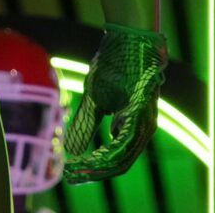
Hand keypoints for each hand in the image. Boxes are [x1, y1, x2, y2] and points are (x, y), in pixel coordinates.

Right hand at [62, 23, 165, 182]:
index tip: (69, 175)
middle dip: (93, 172)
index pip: (113, 157)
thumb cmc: (114, 66)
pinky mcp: (143, 112)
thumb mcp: (95, 98)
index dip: (91, 168)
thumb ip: (86, 124)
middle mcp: (142, 127)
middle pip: (119, 163)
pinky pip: (128, 141)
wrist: (129, 38)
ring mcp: (145, 121)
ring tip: (78, 171)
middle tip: (71, 177)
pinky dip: (109, 152)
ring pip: (124, 157)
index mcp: (130, 125)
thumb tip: (72, 151)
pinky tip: (93, 157)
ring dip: (100, 167)